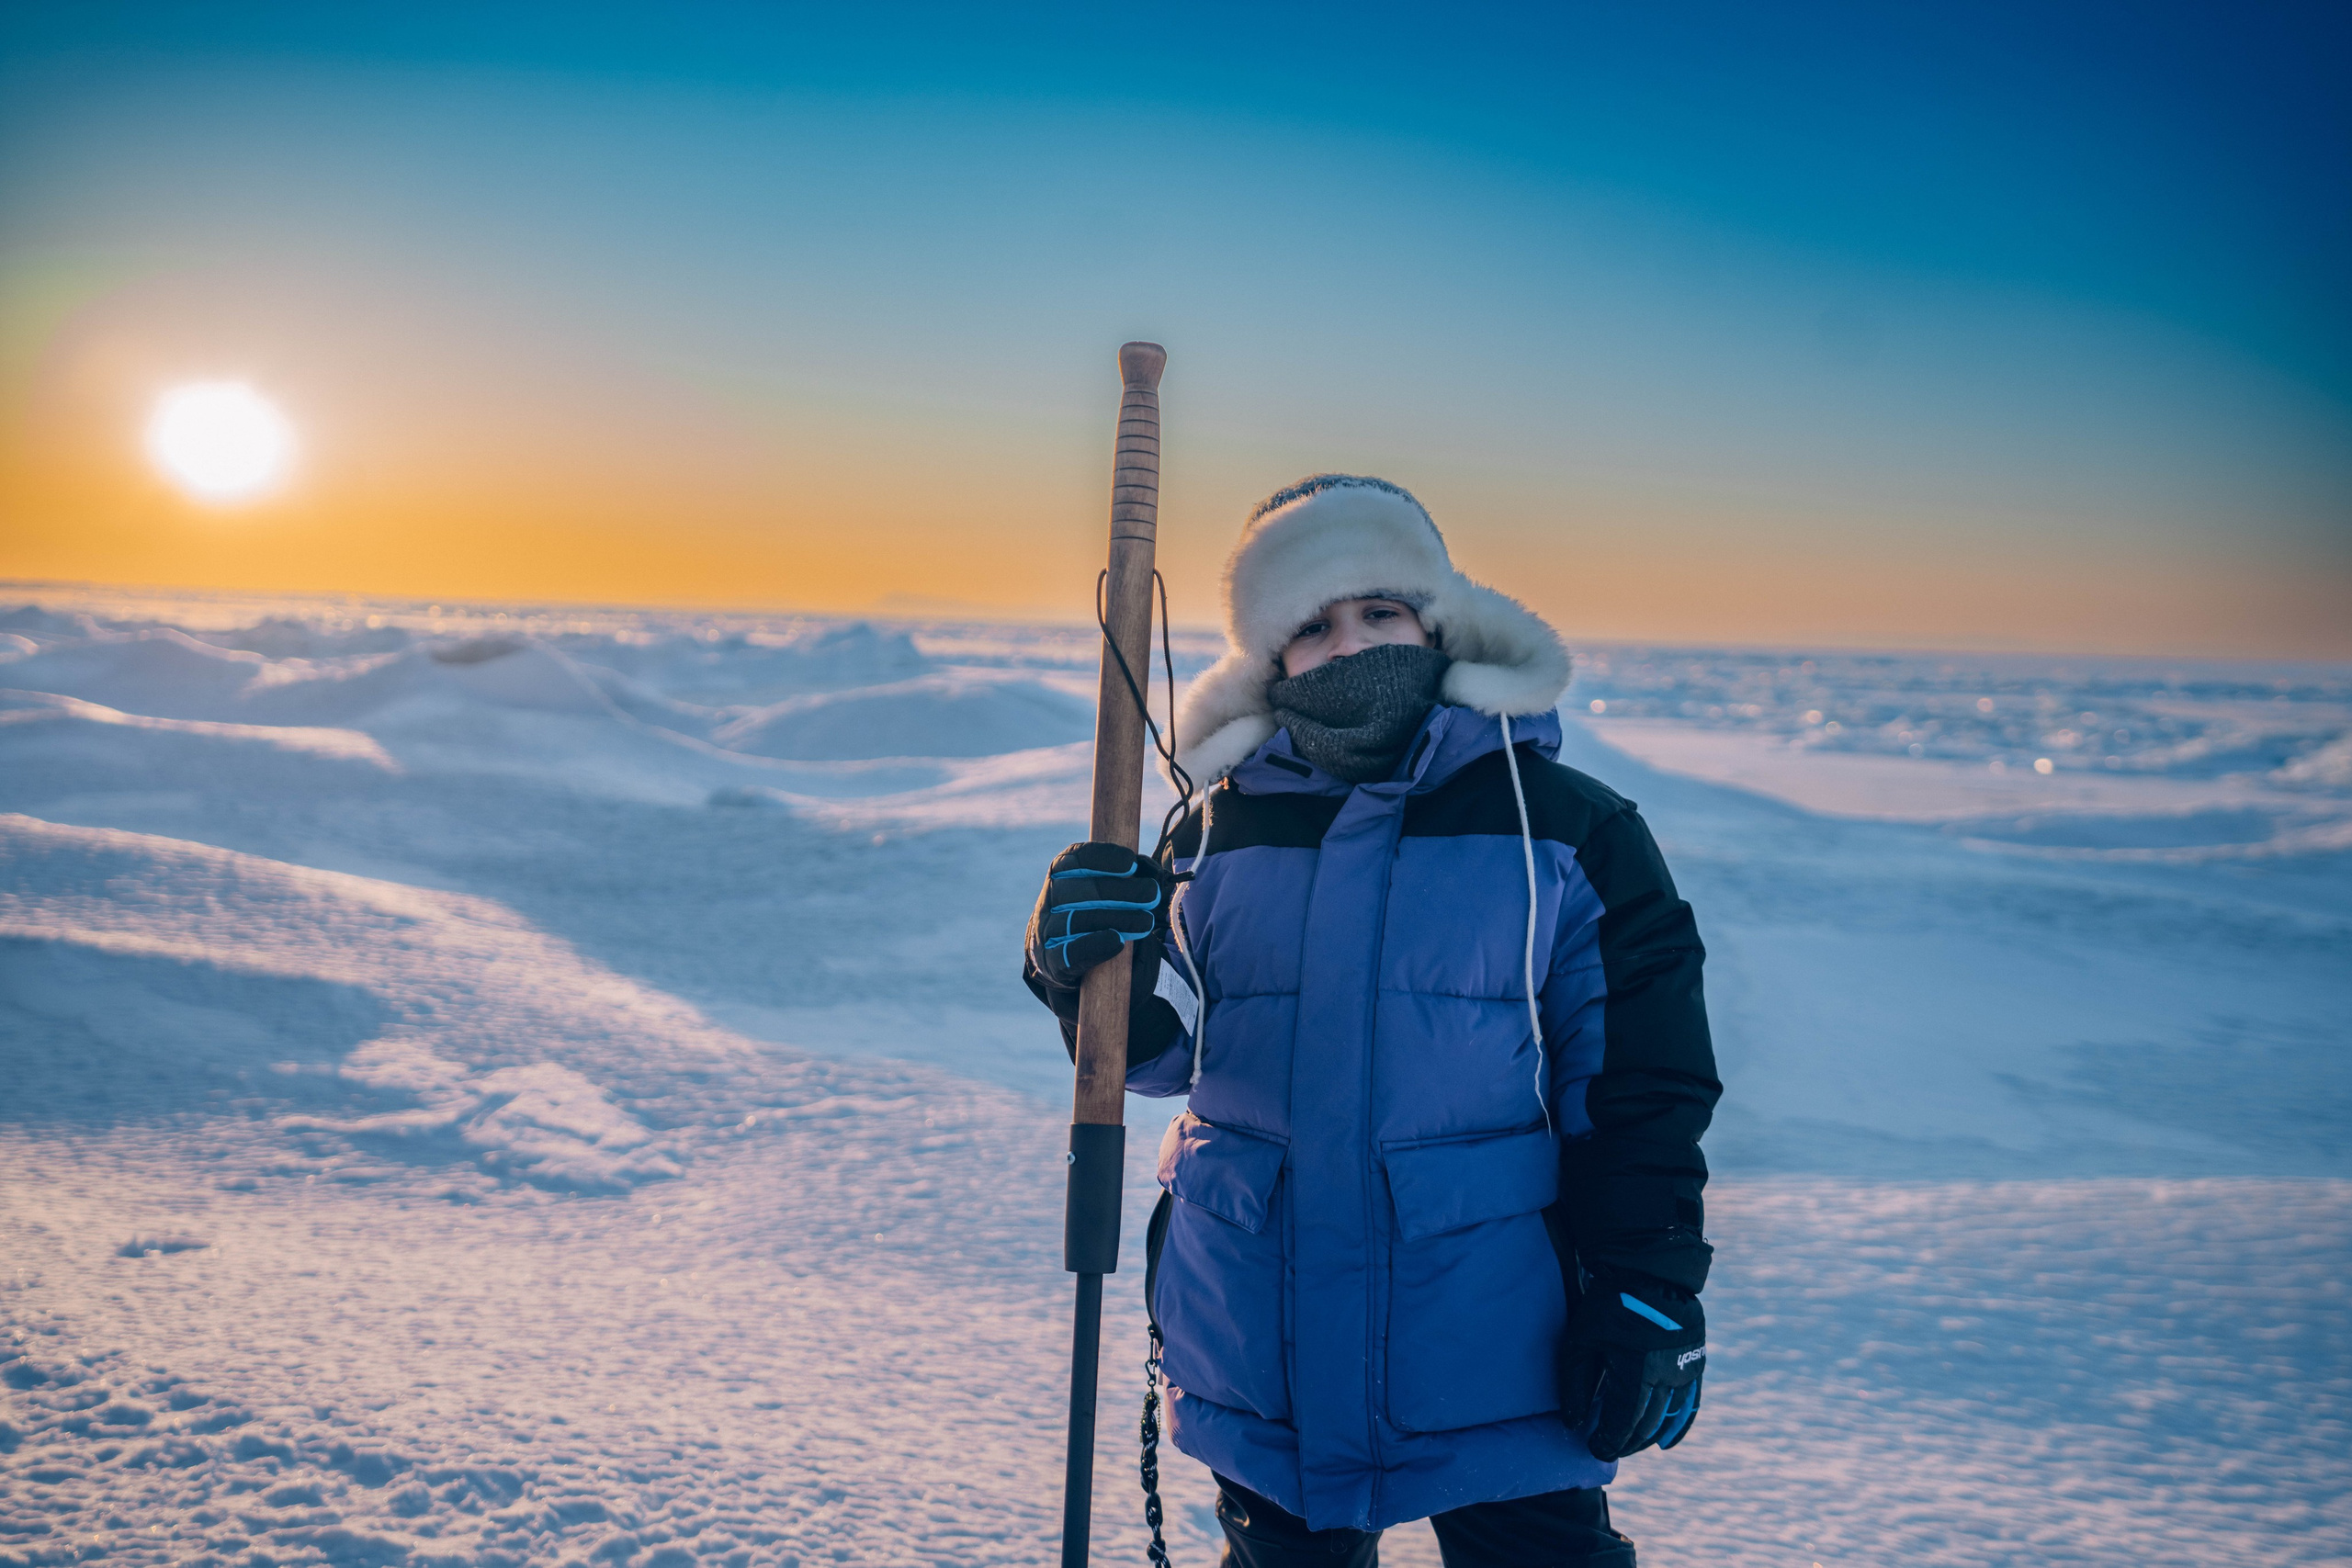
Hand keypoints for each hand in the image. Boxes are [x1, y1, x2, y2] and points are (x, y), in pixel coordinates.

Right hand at [1025, 842, 1172, 992]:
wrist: (1068, 962)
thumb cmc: (1098, 917)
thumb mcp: (1110, 892)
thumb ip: (1127, 879)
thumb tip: (1148, 870)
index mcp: (1060, 876)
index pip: (1074, 859)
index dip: (1102, 858)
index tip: (1131, 863)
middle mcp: (1048, 902)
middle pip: (1079, 890)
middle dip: (1120, 891)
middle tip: (1152, 895)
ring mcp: (1047, 932)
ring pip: (1076, 920)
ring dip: (1116, 919)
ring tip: (1146, 922)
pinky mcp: (1052, 962)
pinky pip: (1069, 953)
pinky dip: (1094, 946)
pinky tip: (1117, 943)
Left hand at [1560, 1283, 1704, 1460]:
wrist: (1651, 1271)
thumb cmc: (1609, 1304)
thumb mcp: (1581, 1340)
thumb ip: (1575, 1384)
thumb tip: (1573, 1423)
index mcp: (1637, 1373)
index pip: (1623, 1424)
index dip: (1608, 1442)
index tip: (1595, 1449)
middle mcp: (1666, 1378)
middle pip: (1646, 1425)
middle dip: (1626, 1443)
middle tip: (1609, 1448)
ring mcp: (1685, 1372)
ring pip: (1668, 1419)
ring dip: (1648, 1437)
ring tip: (1630, 1444)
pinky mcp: (1696, 1363)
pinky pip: (1690, 1405)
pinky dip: (1678, 1427)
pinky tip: (1666, 1443)